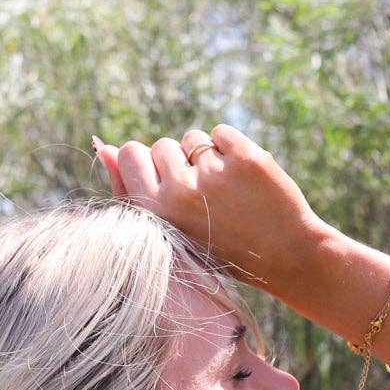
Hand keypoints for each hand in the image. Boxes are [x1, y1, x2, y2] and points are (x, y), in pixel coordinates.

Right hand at [89, 124, 330, 302]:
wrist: (286, 257)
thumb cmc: (220, 246)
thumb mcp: (169, 228)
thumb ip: (132, 190)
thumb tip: (103, 147)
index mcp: (156, 212)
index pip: (129, 154)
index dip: (150, 165)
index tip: (171, 185)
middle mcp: (180, 192)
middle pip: (161, 145)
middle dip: (180, 163)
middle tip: (204, 198)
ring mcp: (214, 173)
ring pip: (193, 139)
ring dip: (206, 155)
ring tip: (225, 191)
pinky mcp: (245, 158)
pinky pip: (221, 132)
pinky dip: (231, 149)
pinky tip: (244, 179)